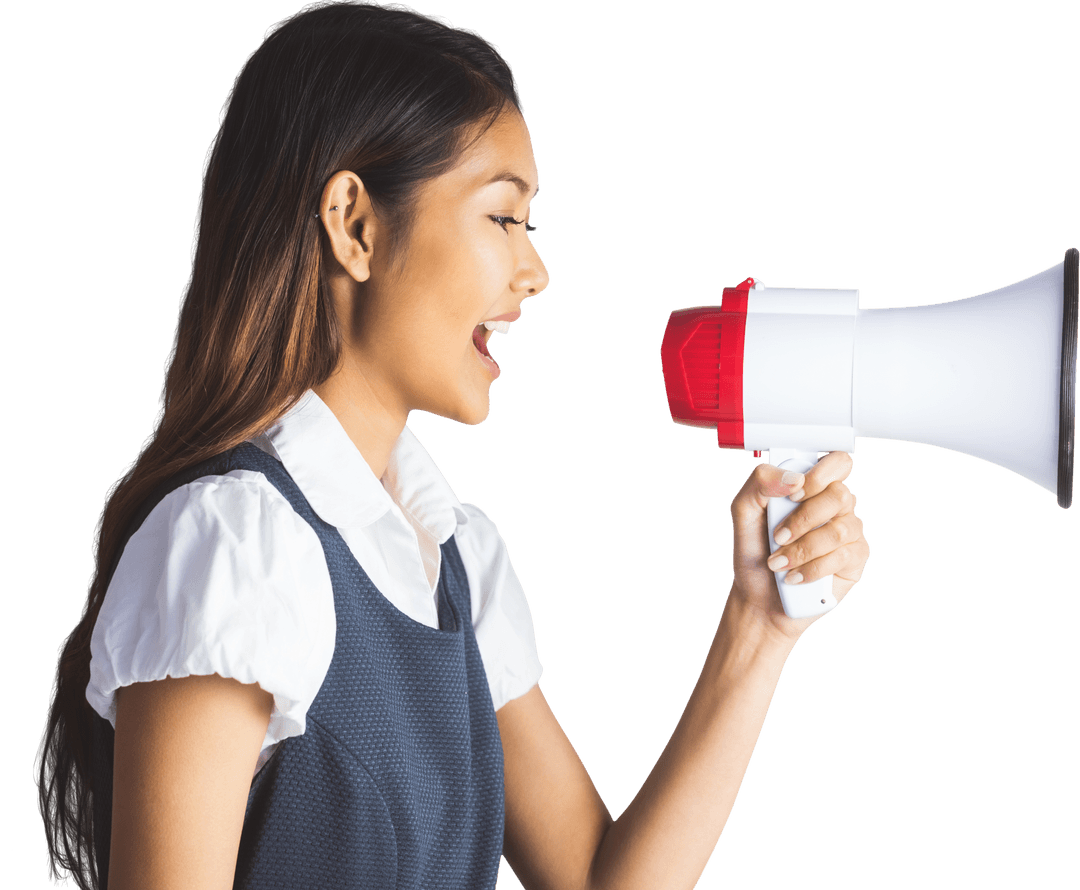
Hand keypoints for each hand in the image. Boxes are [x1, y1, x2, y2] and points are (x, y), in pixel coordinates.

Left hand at [727, 452, 868, 641]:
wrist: (758, 595)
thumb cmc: (754, 551)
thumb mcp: (743, 511)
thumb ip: (760, 482)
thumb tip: (795, 478)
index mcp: (812, 487)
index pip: (837, 463)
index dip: (819, 476)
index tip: (792, 496)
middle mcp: (835, 506)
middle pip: (840, 495)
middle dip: (803, 519)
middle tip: (778, 536)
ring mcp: (848, 531)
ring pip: (841, 530)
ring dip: (803, 549)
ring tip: (779, 563)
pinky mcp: (854, 559)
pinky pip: (844, 556)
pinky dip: (813, 568)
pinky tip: (795, 576)